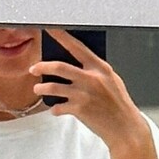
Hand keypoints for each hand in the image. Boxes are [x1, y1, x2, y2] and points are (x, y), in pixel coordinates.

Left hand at [29, 28, 147, 149]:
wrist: (125, 129)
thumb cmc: (119, 105)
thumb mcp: (112, 81)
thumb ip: (96, 71)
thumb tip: (75, 64)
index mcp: (100, 68)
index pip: (77, 47)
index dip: (61, 37)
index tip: (49, 30)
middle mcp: (91, 79)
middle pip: (59, 66)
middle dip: (42, 66)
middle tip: (34, 68)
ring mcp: (84, 94)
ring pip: (53, 87)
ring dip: (42, 88)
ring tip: (38, 89)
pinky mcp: (79, 109)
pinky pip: (58, 107)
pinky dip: (54, 109)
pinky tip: (55, 109)